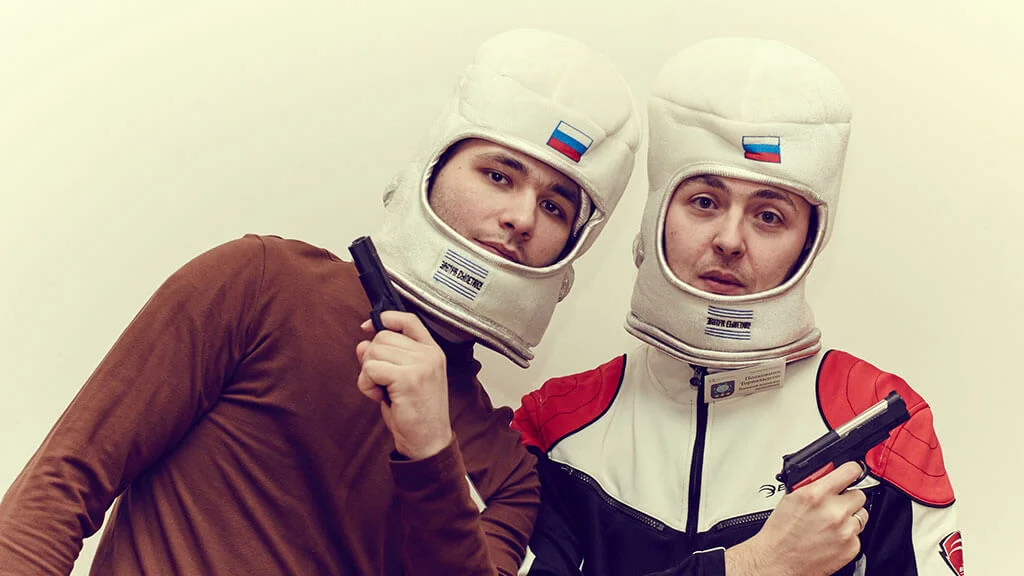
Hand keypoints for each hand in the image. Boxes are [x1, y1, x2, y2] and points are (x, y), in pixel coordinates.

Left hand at [356, 311, 452, 459]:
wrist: (428, 442)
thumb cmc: (415, 412)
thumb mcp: (401, 379)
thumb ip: (385, 357)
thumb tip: (362, 343)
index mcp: (432, 351)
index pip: (408, 319)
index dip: (385, 319)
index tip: (368, 328)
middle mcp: (429, 354)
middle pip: (383, 336)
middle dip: (372, 358)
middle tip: (381, 381)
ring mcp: (421, 365)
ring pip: (374, 351)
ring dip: (367, 373)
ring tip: (381, 391)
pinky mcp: (407, 378)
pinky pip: (370, 369)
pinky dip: (366, 384)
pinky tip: (378, 397)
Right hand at [725, 461, 867, 575]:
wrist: (777, 561)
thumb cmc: (780, 532)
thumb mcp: (791, 498)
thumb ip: (814, 484)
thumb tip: (828, 474)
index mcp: (817, 494)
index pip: (850, 471)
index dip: (851, 471)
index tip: (852, 473)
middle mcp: (834, 512)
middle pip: (859, 494)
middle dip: (847, 498)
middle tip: (834, 505)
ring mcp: (845, 531)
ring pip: (861, 515)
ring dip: (849, 517)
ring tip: (830, 524)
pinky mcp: (851, 548)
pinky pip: (858, 535)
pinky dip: (847, 535)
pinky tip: (831, 538)